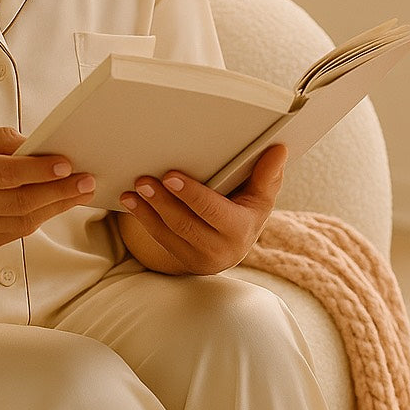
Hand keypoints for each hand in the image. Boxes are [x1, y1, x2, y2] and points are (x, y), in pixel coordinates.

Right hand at [0, 126, 94, 254]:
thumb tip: (35, 144)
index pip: (6, 173)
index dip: (39, 170)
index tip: (67, 162)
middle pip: (21, 200)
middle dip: (60, 190)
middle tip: (87, 180)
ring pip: (24, 220)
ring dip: (58, 206)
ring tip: (81, 192)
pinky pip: (18, 232)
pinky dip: (41, 217)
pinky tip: (56, 204)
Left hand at [117, 143, 286, 274]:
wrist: (235, 245)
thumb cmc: (248, 210)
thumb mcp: (261, 196)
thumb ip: (268, 175)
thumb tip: (279, 149)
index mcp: (242, 229)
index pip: (213, 211)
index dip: (191, 194)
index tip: (170, 175)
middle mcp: (222, 250)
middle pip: (186, 224)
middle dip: (162, 201)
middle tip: (144, 179)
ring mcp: (200, 259)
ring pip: (169, 233)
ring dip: (147, 210)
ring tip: (134, 188)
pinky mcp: (183, 260)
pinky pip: (160, 240)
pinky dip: (143, 219)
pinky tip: (130, 201)